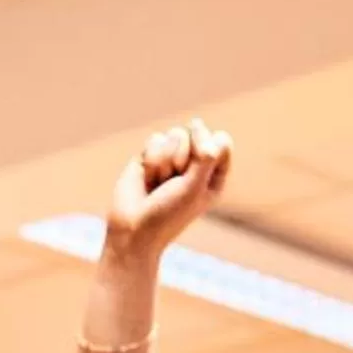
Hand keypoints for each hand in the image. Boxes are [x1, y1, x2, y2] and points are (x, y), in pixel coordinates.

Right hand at [105, 118, 231, 256]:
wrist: (132, 230)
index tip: (197, 167)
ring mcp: (171, 159)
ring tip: (159, 183)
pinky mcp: (149, 157)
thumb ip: (204, 154)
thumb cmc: (168, 214)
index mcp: (214, 174)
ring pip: (175, 134)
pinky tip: (147, 179)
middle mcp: (194, 165)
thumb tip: (196, 122)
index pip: (221, 141)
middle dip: (183, 156)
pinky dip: (151, 160)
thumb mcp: (195, 187)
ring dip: (165, 160)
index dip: (208, 148)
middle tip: (174, 182)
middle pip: (197, 133)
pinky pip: (155, 139)